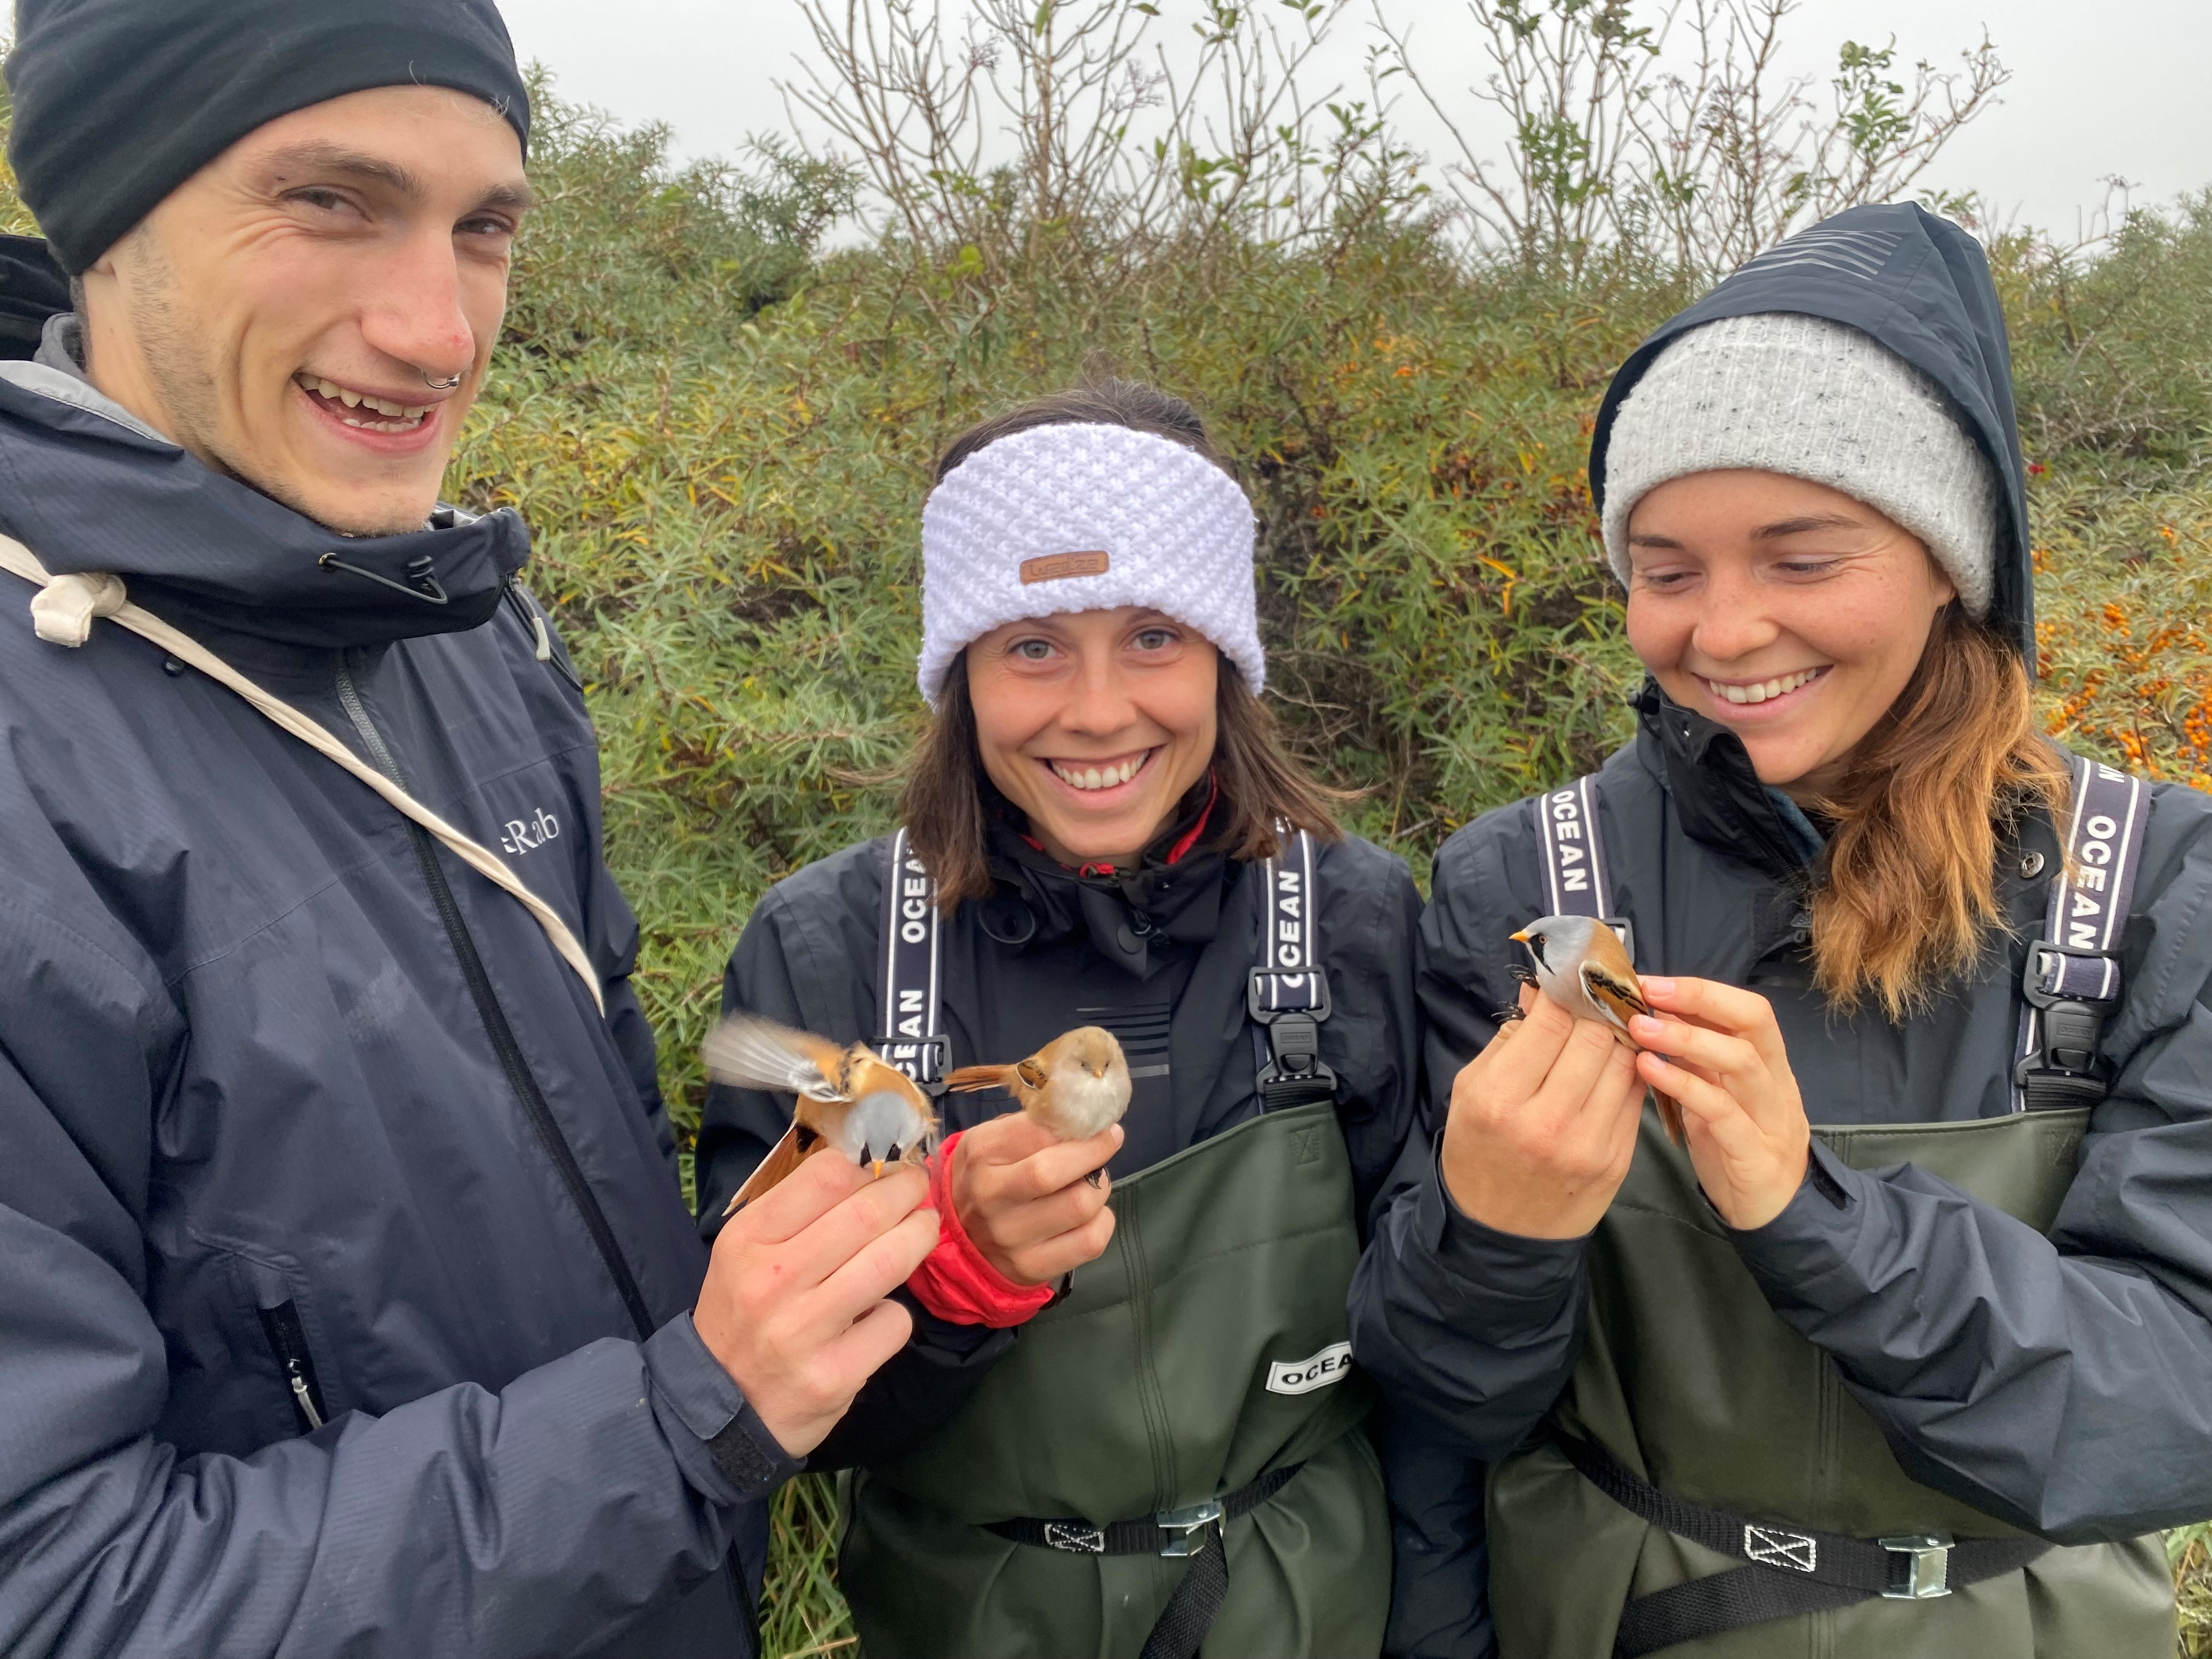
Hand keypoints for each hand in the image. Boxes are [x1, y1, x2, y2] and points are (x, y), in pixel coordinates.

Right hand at [693, 1152, 939, 1455]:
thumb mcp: (746, 1253)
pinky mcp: (833, 1375)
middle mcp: (772, 1281)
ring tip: (923, 1228)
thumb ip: (797, 1211)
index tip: (889, 1165)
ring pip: (888, 1263)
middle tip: (919, 1189)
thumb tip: (868, 1169)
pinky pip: (893, 1323)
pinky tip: (879, 1315)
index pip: (825, 1176)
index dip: (870, 1164)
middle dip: (907, 1192)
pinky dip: (897, 1314)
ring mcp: (802, 1331)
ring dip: (919, 1236)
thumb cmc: (743, 1317)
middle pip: (866, 1214)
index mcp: (747, 1240)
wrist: (719, 1410)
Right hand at [952, 1110, 1120, 1285]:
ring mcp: (1010, 1238)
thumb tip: (1088, 1120)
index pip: (1038, 1132)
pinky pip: (1090, 1242)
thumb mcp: (994, 1140)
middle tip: (1107, 1143)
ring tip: (1092, 1182)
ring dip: (1099, 1187)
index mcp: (982, 1154)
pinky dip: (1103, 1222)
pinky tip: (1091, 1214)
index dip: (1079, 1126)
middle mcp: (990, 1197)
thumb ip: (1034, 1127)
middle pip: (1054, 1172)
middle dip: (1094, 1153)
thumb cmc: (987, 1176)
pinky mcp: (1031, 1267)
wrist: (959, 1237)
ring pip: (1080, 1207)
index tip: (1101, 1123)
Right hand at [1439, 984, 1643, 1238]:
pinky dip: (1630, 1070)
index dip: (1564, 990)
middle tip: (1593, 996)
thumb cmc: (1479, 1150)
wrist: (1500, 1233)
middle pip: (1595, 1036)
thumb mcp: (1471, 1089)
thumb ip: (1509, 1038)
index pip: (1551, 1021)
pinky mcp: (1617, 1159)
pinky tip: (1614, 1063)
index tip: (1568, 976)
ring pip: (1625, 1061)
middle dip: (1595, 1009)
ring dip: (1619, 1036)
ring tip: (1608, 1026)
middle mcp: (1547, 1121)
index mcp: (1501, 1099)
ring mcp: (1588, 1144)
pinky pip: (1636, 1094)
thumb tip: (1542, 990)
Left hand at [1629, 977, 1809, 1230]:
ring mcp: (1771, 1119)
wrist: (1770, 1213)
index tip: (1653, 981)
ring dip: (1686, 1039)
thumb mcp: (1718, 1094)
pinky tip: (1648, 1071)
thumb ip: (1697, 1059)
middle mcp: (1777, 1084)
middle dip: (1699, 1000)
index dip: (1703, 991)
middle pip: (1753, 1023)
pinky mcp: (1755, 1153)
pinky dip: (1683, 1085)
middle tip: (1646, 993)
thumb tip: (1657, 1013)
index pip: (1749, 1011)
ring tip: (1639, 1028)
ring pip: (1741, 1062)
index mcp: (1769, 1065)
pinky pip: (1722, 1111)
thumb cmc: (1735, 1147)